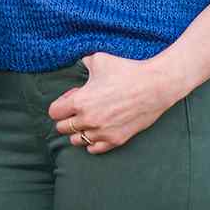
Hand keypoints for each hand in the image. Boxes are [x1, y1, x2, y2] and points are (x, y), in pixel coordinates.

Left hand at [48, 53, 181, 153]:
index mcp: (80, 101)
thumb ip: (83, 64)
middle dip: (66, 118)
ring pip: (77, 140)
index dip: (59, 105)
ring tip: (88, 120)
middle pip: (62, 128)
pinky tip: (97, 131)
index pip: (54, 113)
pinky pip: (94, 150)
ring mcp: (102, 132)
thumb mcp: (98, 60)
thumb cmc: (126, 70)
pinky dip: (92, 142)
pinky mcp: (116, 140)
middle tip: (78, 109)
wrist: (155, 85)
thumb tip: (78, 64)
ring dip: (78, 131)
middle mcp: (88, 120)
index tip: (70, 99)